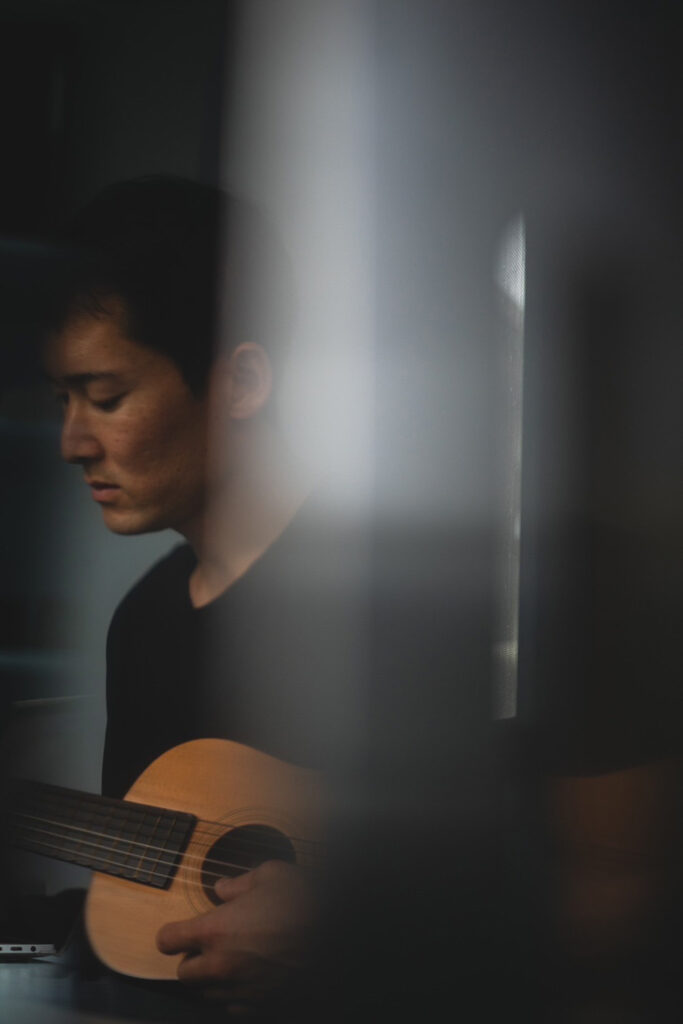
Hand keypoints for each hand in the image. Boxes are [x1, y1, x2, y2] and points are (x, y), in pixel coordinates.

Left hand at [156, 860, 317, 1008]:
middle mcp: (221, 965)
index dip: (172, 932)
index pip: (168, 940)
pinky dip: (238, 993)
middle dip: (192, 959)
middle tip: (212, 944)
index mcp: (216, 930)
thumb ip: (240, 882)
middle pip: (184, 974)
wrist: (341, 936)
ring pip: (209, 993)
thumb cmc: (306, 901)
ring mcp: (241, 990)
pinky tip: (255, 975)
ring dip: (215, 978)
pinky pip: (235, 1006)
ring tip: (238, 958)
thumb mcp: (272, 874)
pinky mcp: (261, 1006)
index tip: (182, 929)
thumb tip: (222, 888)